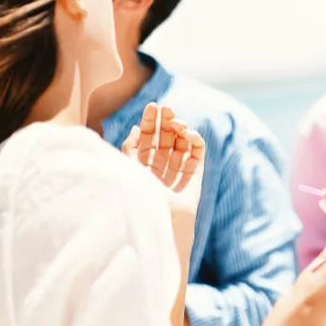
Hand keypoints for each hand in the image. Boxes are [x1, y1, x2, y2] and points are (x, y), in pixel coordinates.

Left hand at [122, 103, 204, 218]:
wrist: (160, 220)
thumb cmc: (139, 197)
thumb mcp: (127, 168)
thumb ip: (130, 147)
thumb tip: (136, 127)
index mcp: (143, 164)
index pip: (148, 137)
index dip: (150, 120)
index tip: (153, 105)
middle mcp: (161, 165)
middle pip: (165, 137)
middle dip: (166, 120)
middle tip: (167, 108)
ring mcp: (178, 169)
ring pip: (182, 142)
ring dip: (181, 128)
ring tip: (178, 123)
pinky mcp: (195, 174)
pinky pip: (198, 153)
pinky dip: (196, 140)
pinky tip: (189, 133)